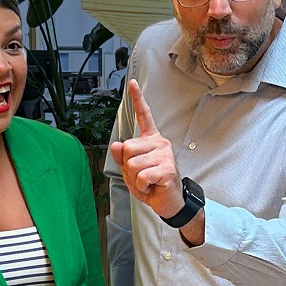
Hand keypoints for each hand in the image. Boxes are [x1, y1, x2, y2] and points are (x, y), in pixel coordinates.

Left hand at [109, 78, 184, 218]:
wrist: (169, 202)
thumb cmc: (151, 185)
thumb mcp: (130, 171)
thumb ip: (122, 157)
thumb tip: (116, 144)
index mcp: (150, 140)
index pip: (144, 116)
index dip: (137, 99)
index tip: (132, 83)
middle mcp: (159, 143)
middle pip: (127, 147)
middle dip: (128, 166)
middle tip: (141, 175)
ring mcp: (164, 154)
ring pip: (132, 163)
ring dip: (134, 179)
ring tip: (147, 182)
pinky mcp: (166, 168)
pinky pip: (140, 176)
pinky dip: (141, 187)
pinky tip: (152, 187)